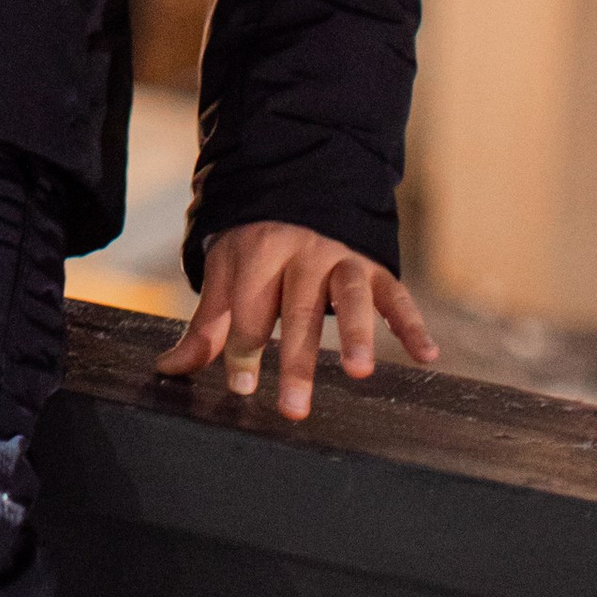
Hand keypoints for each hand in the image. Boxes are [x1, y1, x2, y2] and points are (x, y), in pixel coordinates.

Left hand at [157, 221, 437, 422]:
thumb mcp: (226, 274)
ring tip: (359, 372)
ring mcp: (342, 259)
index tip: (241, 387)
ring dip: (355, 333)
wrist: (295, 188)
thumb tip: (169, 369)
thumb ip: (207, 325)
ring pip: (350, 296)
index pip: (249, 307)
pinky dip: (412, 324)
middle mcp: (302, 252)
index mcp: (259, 252)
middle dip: (296, 360)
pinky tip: (426, 355)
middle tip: (293, 407)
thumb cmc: (256, 247)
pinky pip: (397, 295)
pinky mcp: (375, 267)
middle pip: (298, 310)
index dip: (242, 348)